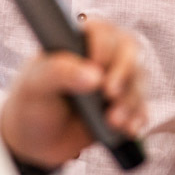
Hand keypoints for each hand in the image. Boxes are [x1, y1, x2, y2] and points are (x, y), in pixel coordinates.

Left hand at [0, 20, 145, 167]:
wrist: (37, 142)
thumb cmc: (32, 103)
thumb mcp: (34, 85)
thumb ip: (58, 72)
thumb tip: (93, 76)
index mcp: (80, 40)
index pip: (102, 31)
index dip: (104, 47)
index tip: (96, 66)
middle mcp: (105, 56)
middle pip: (130, 52)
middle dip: (125, 73)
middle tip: (111, 93)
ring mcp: (118, 80)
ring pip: (139, 81)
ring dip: (130, 101)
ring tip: (113, 121)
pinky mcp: (125, 105)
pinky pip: (142, 107)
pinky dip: (137, 118)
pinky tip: (128, 129)